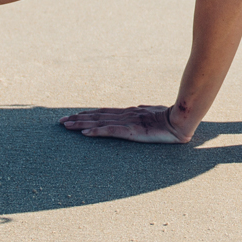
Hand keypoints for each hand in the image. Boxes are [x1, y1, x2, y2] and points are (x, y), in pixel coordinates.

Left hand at [59, 104, 192, 143]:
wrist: (182, 120)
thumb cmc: (171, 117)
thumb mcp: (154, 114)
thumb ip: (144, 112)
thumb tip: (138, 108)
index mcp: (130, 112)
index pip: (104, 112)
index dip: (88, 114)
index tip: (73, 116)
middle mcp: (125, 115)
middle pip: (96, 115)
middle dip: (77, 118)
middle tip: (60, 121)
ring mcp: (128, 122)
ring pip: (99, 122)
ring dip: (81, 124)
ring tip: (66, 125)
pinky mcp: (132, 131)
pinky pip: (110, 131)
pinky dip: (96, 131)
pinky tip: (85, 133)